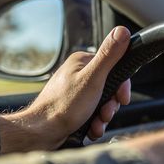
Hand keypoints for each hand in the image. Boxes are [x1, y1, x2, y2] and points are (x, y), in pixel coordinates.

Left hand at [0, 26, 132, 152]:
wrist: (41, 133)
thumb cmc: (62, 106)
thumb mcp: (92, 78)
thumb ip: (109, 55)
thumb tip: (122, 31)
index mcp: (82, 62)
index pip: (115, 68)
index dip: (121, 86)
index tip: (121, 98)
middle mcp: (78, 74)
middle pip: (110, 87)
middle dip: (111, 105)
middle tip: (105, 113)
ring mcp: (76, 91)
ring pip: (103, 102)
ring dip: (103, 116)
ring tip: (96, 123)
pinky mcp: (74, 106)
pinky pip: (93, 113)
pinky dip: (95, 123)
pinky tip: (90, 127)